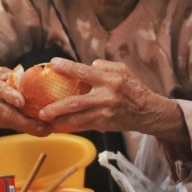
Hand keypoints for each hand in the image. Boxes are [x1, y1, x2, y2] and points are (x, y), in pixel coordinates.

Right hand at [0, 67, 52, 136]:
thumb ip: (13, 77)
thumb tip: (36, 78)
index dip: (9, 95)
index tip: (21, 102)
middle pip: (4, 111)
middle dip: (25, 121)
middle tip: (43, 127)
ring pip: (8, 122)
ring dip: (27, 127)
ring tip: (45, 130)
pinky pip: (9, 125)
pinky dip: (23, 127)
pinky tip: (38, 130)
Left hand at [37, 58, 187, 141]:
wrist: (149, 113)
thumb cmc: (134, 88)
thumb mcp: (123, 70)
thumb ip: (103, 66)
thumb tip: (86, 66)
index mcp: (110, 80)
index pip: (84, 72)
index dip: (66, 68)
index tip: (52, 64)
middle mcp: (106, 97)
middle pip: (75, 103)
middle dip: (56, 107)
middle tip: (41, 111)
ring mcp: (104, 114)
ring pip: (77, 119)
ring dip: (60, 121)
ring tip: (45, 122)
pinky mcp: (104, 125)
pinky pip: (83, 126)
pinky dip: (70, 126)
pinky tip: (59, 126)